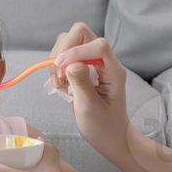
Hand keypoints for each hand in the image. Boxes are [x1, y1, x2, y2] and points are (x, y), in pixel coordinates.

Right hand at [48, 22, 129, 157]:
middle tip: (59, 76)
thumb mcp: (90, 109)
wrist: (110, 137)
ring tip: (59, 83)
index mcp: (113, 70)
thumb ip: (81, 84)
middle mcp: (104, 61)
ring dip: (58, 59)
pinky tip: (61, 85)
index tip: (61, 69)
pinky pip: (65, 55)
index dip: (77, 52)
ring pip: (70, 41)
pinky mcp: (83, 67)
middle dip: (64, 51)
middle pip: (81, 33)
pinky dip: (57, 67)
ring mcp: (93, 63)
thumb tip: (71, 64)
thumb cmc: (104, 126)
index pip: (98, 45)